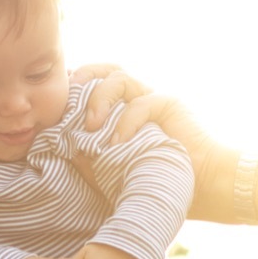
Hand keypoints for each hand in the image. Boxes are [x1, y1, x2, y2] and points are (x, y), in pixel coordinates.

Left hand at [70, 65, 237, 222]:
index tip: (54, 100)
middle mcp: (139, 100)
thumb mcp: (112, 171)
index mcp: (125, 111)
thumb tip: (60, 147)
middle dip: (84, 75)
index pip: (97, 85)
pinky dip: (126, 122)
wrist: (204, 188)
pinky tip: (116, 143)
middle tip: (67, 95)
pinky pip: (143, 104)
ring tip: (90, 125)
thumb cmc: (158, 182)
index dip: (76, 87)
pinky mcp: (171, 106)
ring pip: (122, 79)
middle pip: (108, 70)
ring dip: (101, 98)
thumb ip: (89, 156)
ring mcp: (155, 100)